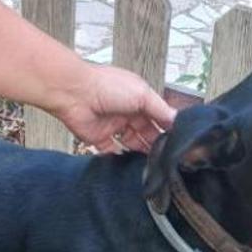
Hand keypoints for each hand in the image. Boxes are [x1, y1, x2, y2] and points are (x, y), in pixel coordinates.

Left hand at [53, 64, 175, 152]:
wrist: (75, 93)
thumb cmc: (106, 86)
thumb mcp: (142, 94)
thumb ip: (160, 109)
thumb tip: (176, 120)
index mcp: (138, 99)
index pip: (157, 117)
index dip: (166, 129)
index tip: (176, 143)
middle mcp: (127, 112)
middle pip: (145, 133)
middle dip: (155, 144)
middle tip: (165, 157)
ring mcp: (113, 126)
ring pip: (131, 143)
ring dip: (140, 152)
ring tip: (151, 164)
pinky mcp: (99, 138)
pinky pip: (112, 151)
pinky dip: (120, 158)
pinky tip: (130, 165)